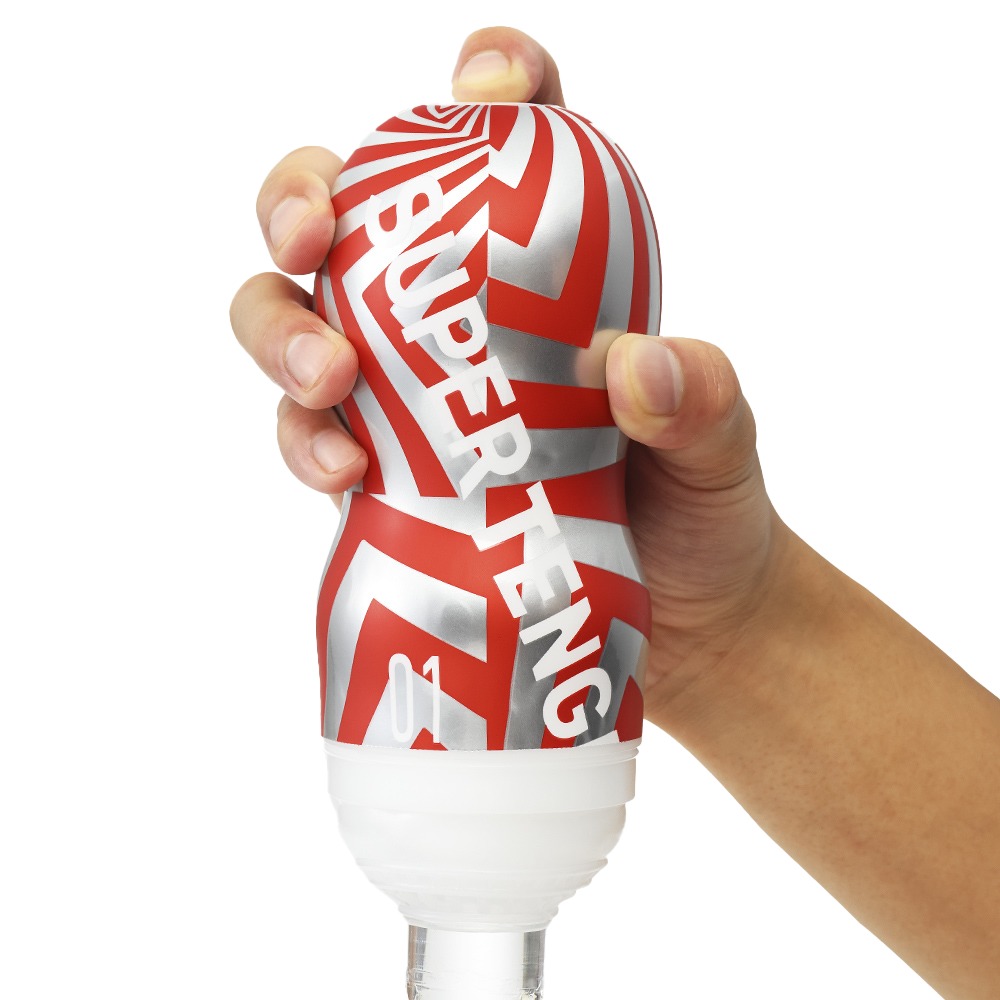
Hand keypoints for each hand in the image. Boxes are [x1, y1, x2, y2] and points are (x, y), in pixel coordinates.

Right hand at [229, 25, 792, 733]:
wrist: (674, 625)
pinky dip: (303, 441)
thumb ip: (701, 402)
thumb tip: (633, 364)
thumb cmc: (701, 515)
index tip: (495, 90)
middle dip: (302, 198)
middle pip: (347, 212)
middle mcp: (455, 313)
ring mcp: (404, 393)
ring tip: (326, 378)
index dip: (488, 84)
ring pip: (295, 318)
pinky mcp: (378, 472)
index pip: (503, 140)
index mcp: (548, 269)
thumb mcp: (719, 447)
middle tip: (316, 239)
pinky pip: (305, 433)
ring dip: (280, 331)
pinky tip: (343, 471)